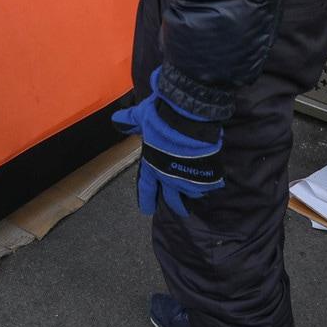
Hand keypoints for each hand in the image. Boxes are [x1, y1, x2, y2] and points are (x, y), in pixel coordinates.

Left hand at [112, 67, 224, 215]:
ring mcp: (189, 178)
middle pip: (172, 199)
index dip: (146, 199)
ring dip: (192, 192)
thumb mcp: (141, 116)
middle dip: (175, 206)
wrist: (188, 115)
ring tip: (196, 192)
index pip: (146, 188)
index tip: (147, 210)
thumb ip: (130, 121)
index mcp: (152, 166)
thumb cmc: (160, 117)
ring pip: (191, 193)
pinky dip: (208, 184)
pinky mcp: (206, 175)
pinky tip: (209, 181)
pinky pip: (208, 185)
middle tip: (179, 210)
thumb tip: (116, 120)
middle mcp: (169, 177)